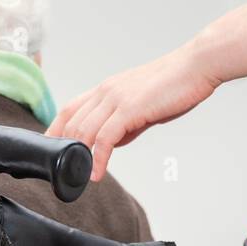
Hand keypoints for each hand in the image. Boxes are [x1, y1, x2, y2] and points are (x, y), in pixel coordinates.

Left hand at [46, 43, 220, 180]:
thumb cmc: (175, 86)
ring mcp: (116, 99)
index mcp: (107, 89)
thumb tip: (114, 143)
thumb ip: (125, 124)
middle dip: (63, 149)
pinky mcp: (129, 109)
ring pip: (84, 131)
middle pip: (71, 122)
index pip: (70, 109)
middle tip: (63, 171)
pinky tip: (97, 174)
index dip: (56, 130)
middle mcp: (106, 91)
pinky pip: (105, 138)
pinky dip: (98, 158)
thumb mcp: (142, 107)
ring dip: (79, 157)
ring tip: (78, 176)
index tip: (51, 150)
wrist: (196, 68)